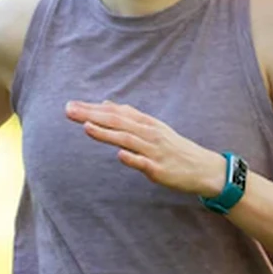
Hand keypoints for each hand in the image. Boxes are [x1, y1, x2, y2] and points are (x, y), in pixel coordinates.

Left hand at [65, 100, 223, 195]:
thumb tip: (104, 104)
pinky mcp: (159, 169)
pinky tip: (119, 154)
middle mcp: (149, 133)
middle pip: (117, 121)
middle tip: (69, 111)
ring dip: (107, 133)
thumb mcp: (152, 128)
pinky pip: (144, 163)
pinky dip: (132, 158)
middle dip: (92, 115)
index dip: (92, 109)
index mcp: (146, 123)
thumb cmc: (174, 148)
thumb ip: (129, 116)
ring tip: (86, 127)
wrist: (203, 168)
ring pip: (128, 139)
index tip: (71, 105)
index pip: (116, 112)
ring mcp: (154, 151)